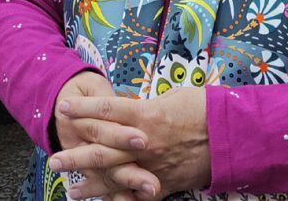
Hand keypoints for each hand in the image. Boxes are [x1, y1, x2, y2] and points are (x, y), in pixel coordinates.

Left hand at [52, 87, 210, 197]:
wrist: (233, 135)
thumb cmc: (204, 108)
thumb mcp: (171, 97)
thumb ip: (144, 106)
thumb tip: (126, 107)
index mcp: (146, 115)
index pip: (105, 110)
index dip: (82, 109)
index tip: (63, 108)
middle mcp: (144, 142)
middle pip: (101, 149)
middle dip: (75, 156)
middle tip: (53, 162)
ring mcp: (153, 165)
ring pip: (115, 177)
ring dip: (90, 184)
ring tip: (70, 190)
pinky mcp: (165, 183)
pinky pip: (137, 194)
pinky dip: (120, 200)